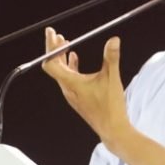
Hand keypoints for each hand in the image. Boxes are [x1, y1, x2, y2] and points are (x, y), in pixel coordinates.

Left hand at [41, 27, 128, 143]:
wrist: (112, 129)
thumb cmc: (110, 108)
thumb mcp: (112, 79)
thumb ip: (111, 58)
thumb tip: (113, 40)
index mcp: (71, 84)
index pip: (51, 63)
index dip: (51, 48)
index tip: (54, 35)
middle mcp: (67, 89)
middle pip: (53, 66)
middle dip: (54, 48)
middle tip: (55, 35)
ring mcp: (72, 94)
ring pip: (61, 72)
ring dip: (61, 56)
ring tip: (64, 43)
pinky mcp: (78, 97)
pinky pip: (68, 78)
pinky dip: (70, 66)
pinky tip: (75, 58)